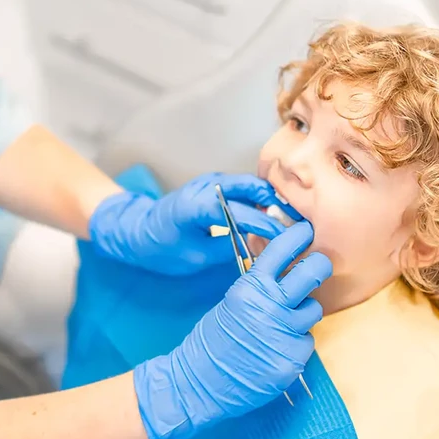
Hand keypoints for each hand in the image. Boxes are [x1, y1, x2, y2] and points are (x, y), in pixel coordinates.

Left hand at [87, 173, 289, 274]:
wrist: (137, 231)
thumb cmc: (161, 248)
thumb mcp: (194, 256)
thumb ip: (227, 247)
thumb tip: (261, 249)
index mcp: (194, 206)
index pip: (239, 212)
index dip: (265, 225)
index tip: (288, 238)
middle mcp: (204, 187)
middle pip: (249, 186)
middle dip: (277, 202)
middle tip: (301, 221)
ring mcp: (208, 182)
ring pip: (248, 183)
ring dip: (272, 198)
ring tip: (294, 217)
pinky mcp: (213, 185)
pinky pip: (242, 187)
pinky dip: (260, 198)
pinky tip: (275, 213)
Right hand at [133, 222, 331, 438]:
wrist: (202, 380)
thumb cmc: (214, 339)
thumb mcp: (233, 301)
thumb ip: (259, 286)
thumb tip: (283, 269)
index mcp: (251, 287)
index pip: (282, 250)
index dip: (298, 236)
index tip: (307, 230)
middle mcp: (270, 306)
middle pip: (313, 272)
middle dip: (319, 266)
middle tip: (319, 266)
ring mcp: (284, 333)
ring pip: (314, 309)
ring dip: (305, 312)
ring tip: (284, 321)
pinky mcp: (293, 359)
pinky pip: (308, 340)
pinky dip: (297, 342)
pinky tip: (278, 347)